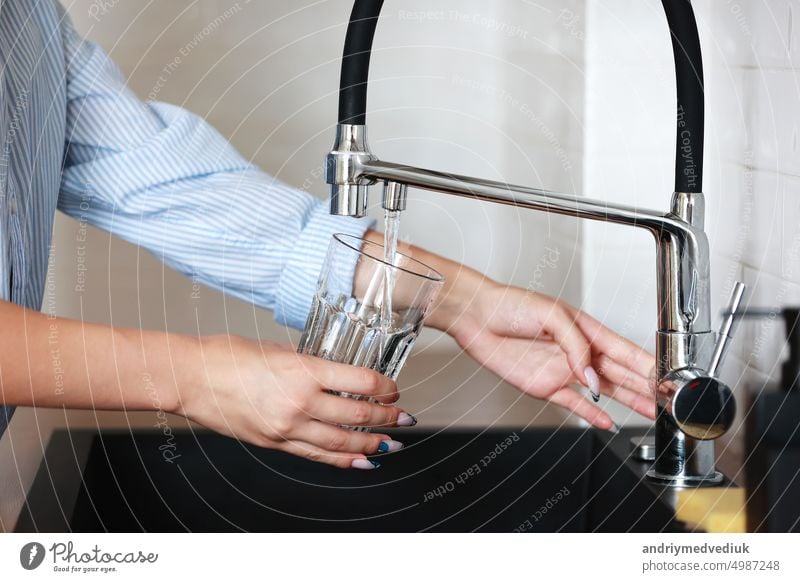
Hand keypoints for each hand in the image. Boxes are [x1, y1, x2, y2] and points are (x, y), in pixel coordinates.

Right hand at [174, 336, 413, 468]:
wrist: (190, 377)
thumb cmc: (227, 355)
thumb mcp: (278, 349)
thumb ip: (309, 363)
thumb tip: (334, 373)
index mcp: (303, 370)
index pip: (361, 382)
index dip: (385, 387)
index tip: (393, 388)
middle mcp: (299, 402)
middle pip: (357, 416)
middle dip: (387, 419)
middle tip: (403, 418)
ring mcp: (287, 427)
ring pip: (341, 442)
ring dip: (372, 445)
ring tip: (391, 444)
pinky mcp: (274, 443)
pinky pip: (316, 456)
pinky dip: (342, 460)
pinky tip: (360, 461)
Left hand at [429, 272, 655, 429]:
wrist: (476, 317)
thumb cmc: (509, 304)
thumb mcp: (551, 315)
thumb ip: (575, 346)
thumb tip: (591, 375)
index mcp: (585, 329)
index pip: (624, 350)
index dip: (647, 365)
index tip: (668, 377)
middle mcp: (577, 351)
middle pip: (620, 372)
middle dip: (646, 386)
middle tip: (669, 400)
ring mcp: (562, 370)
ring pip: (604, 389)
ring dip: (627, 400)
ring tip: (651, 411)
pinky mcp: (544, 386)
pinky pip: (574, 403)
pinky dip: (591, 413)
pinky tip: (607, 421)